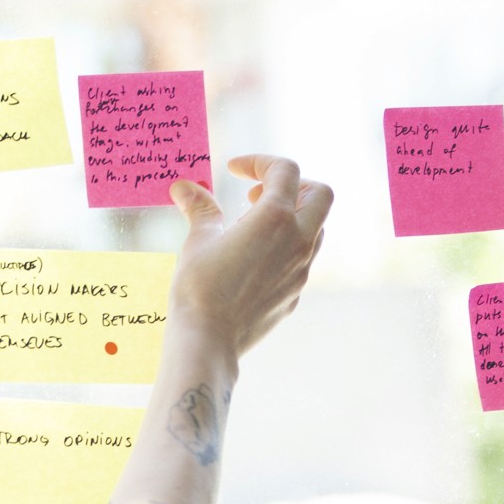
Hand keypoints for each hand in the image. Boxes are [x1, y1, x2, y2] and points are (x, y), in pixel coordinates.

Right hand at [166, 155, 331, 359]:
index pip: (285, 170)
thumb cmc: (199, 288)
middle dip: (293, 185)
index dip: (259, 162)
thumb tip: (183, 186)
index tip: (234, 170)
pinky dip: (286, 246)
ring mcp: (301, 270)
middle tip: (257, 195)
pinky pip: (303, 258)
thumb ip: (199, 208)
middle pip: (320, 194)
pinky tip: (253, 258)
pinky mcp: (295, 293)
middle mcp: (298, 241)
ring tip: (251, 226)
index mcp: (276, 219)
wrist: (209, 341)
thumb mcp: (197, 241)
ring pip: (316, 228)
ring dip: (291, 216)